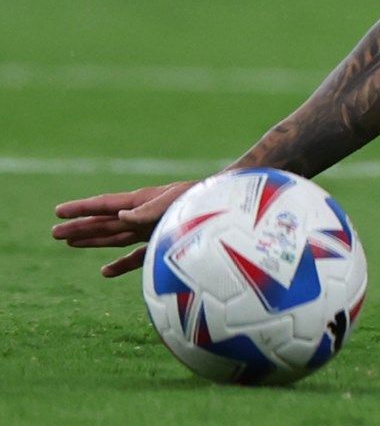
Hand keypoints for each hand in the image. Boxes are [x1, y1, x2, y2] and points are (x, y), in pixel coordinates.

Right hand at [51, 180, 196, 277]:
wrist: (232, 207)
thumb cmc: (205, 200)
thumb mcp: (178, 201)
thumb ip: (150, 209)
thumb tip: (122, 216)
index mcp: (144, 200)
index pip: (106, 204)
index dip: (82, 208)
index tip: (58, 210)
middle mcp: (144, 215)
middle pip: (105, 222)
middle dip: (79, 226)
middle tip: (53, 232)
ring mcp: (153, 230)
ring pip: (115, 237)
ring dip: (93, 240)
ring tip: (68, 241)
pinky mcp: (164, 245)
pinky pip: (137, 257)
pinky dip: (121, 265)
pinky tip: (105, 272)